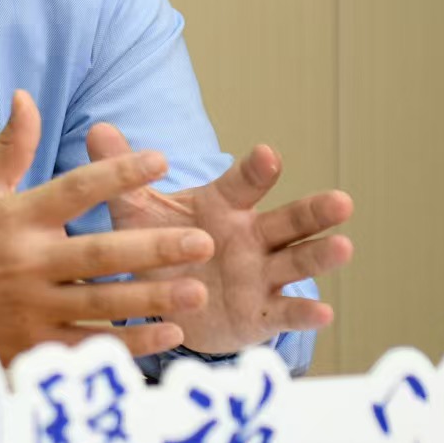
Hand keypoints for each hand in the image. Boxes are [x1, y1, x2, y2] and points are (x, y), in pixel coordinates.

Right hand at [0, 90, 217, 364]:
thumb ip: (9, 147)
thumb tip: (26, 96)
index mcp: (16, 218)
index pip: (74, 189)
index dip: (117, 173)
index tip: (160, 160)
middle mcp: (27, 263)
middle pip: (98, 253)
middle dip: (153, 247)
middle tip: (202, 240)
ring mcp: (30, 309)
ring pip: (101, 304)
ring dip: (152, 298)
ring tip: (199, 288)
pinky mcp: (32, 347)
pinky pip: (88, 345)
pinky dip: (129, 344)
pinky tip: (169, 335)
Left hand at [89, 126, 353, 355]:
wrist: (172, 303)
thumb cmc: (162, 248)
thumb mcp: (137, 214)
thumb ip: (124, 178)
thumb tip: (98, 129)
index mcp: (224, 206)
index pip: (243, 184)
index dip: (257, 171)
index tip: (269, 155)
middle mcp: (252, 236)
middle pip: (288, 221)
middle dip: (314, 212)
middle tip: (342, 201)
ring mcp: (262, 274)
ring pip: (296, 261)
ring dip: (320, 255)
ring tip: (344, 246)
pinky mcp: (262, 313)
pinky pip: (285, 312)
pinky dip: (304, 313)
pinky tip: (324, 311)